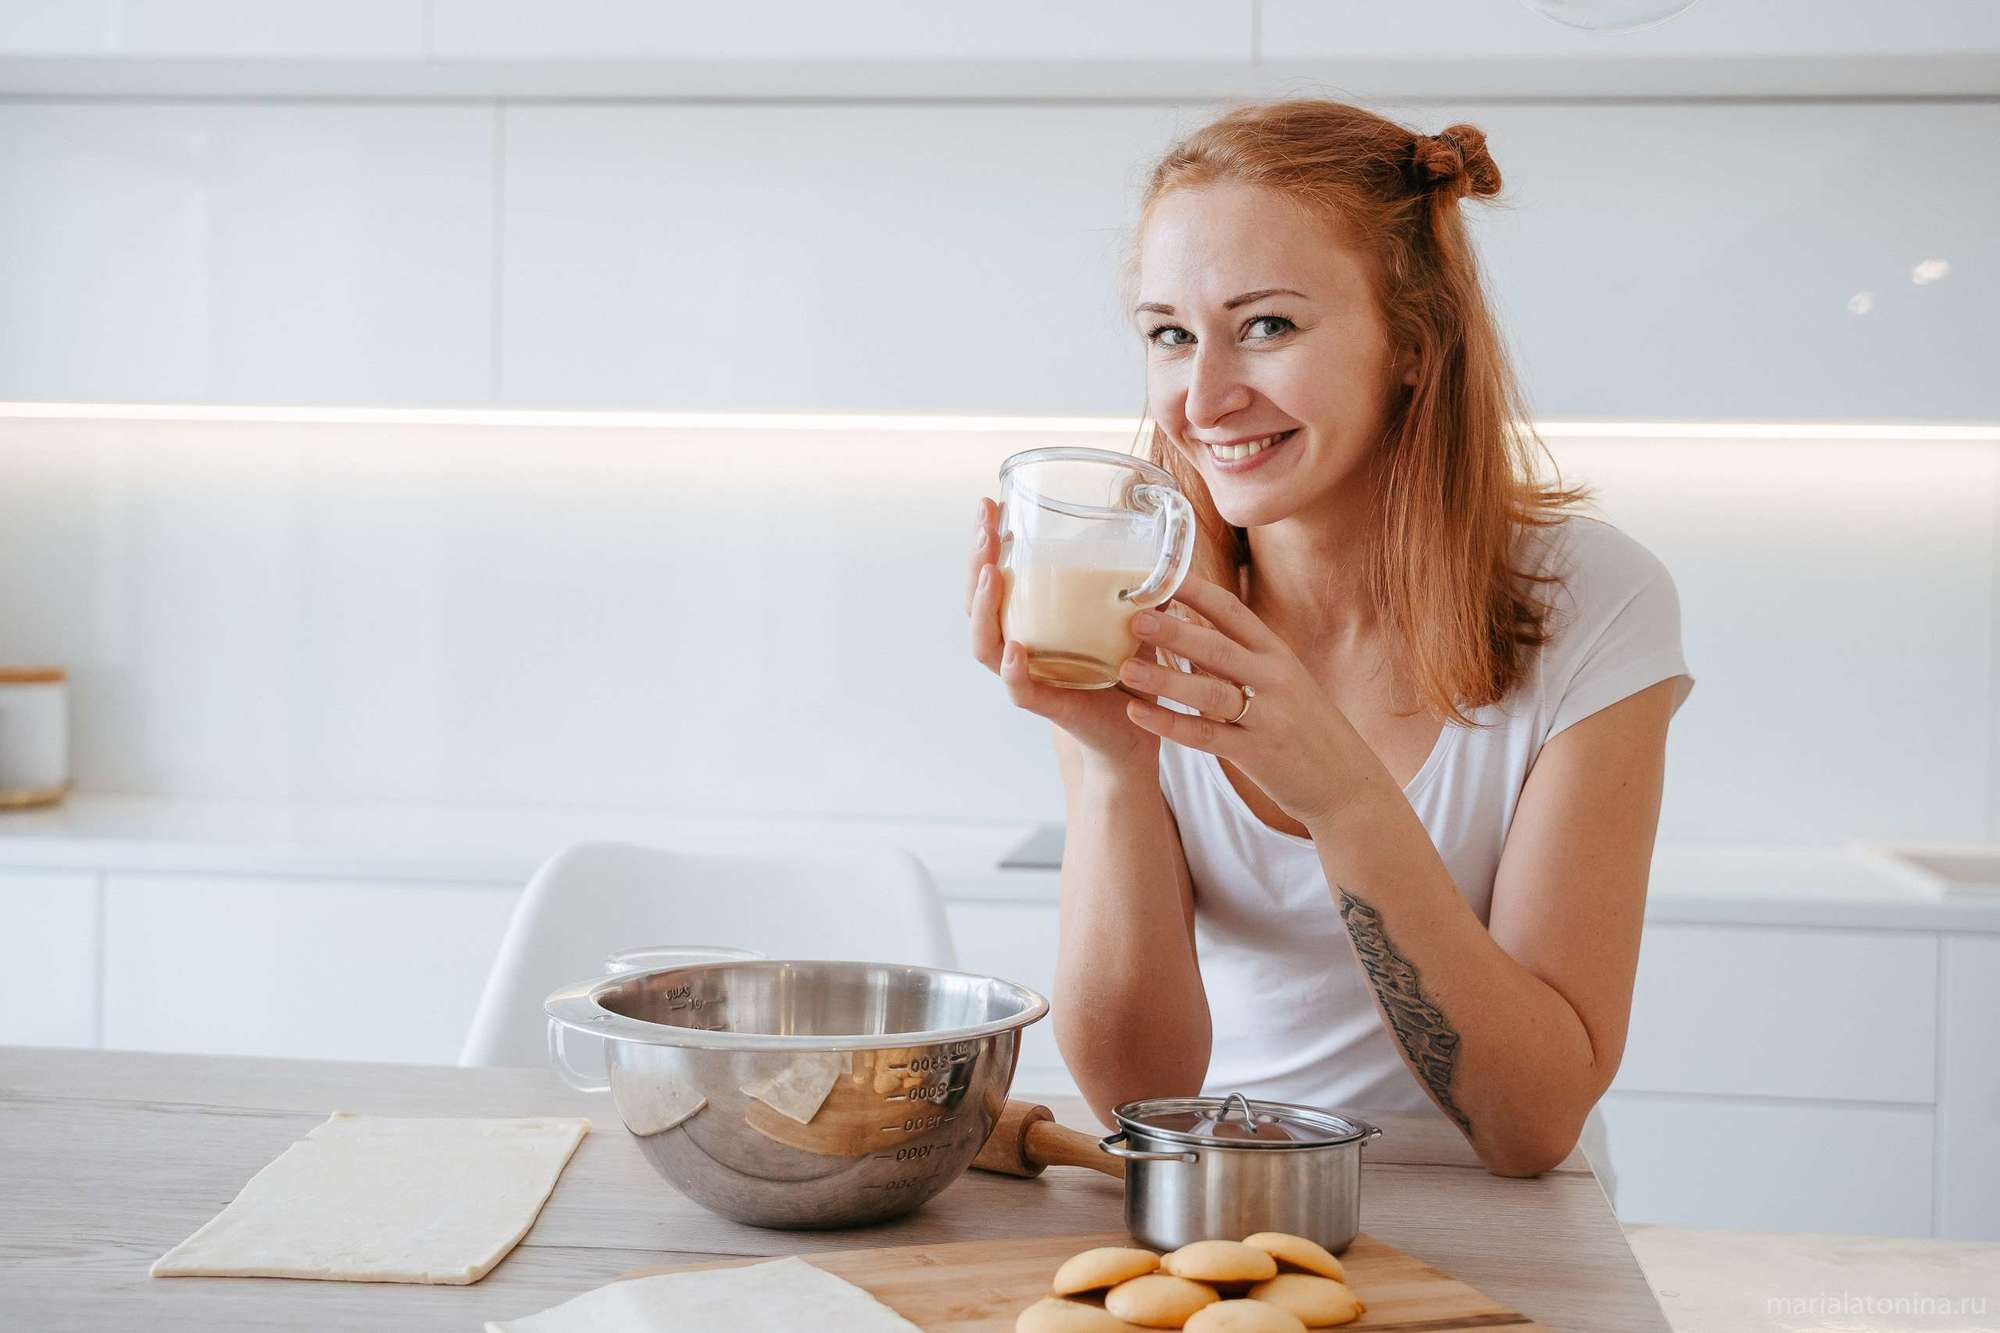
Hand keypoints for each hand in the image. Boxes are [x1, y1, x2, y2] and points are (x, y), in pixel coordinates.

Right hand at [964, 498, 1159, 775]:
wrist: (1137, 734)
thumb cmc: (1127, 676)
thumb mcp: (1130, 622)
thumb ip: (1137, 589)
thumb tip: (1160, 545)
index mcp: (1031, 624)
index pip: (993, 579)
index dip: (986, 543)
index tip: (989, 504)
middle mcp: (1019, 648)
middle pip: (978, 604)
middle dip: (977, 561)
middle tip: (985, 525)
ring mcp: (1029, 677)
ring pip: (986, 644)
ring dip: (984, 607)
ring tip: (989, 573)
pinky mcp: (1048, 706)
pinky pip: (1019, 689)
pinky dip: (1014, 670)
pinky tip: (1015, 647)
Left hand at [1116, 575, 1372, 830]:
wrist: (1348, 781)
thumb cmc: (1305, 725)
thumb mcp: (1283, 680)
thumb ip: (1241, 656)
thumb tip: (1190, 627)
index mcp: (1278, 654)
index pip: (1232, 612)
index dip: (1195, 591)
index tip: (1159, 574)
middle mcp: (1275, 679)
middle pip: (1218, 648)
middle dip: (1174, 631)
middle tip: (1133, 616)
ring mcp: (1267, 716)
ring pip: (1210, 692)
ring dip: (1165, 680)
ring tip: (1124, 669)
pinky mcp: (1257, 754)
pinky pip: (1206, 736)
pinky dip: (1170, 724)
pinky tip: (1137, 714)